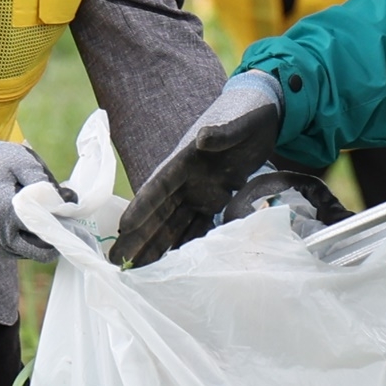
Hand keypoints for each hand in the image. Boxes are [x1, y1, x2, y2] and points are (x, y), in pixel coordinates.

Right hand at [0, 131, 59, 261]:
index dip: (62, 221)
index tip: (71, 210)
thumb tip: (69, 201)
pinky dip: (36, 242)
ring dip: (48, 239)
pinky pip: (26, 252)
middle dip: (57, 235)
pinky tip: (38, 222)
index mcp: (3, 209)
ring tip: (50, 215)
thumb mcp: (22, 162)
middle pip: (41, 248)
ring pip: (36, 253)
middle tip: (65, 216)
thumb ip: (44, 182)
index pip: (41, 228)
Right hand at [108, 72, 286, 267]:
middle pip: (158, 213)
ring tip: (138, 271)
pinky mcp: (216, 199)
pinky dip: (187, 244)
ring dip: (157, 247)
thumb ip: (222, 133)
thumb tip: (203, 137)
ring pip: (173, 224)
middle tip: (118, 261)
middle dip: (139, 237)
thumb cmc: (250, 114)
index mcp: (185, 161)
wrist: (267, 115)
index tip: (124, 228)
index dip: (141, 207)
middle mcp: (186, 180)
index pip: (158, 187)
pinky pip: (198, 226)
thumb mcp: (241, 122)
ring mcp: (199, 192)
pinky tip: (175, 264)